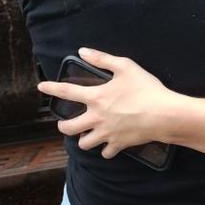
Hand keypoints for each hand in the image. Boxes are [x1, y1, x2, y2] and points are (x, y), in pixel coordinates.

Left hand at [37, 47, 177, 157]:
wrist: (163, 114)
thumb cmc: (145, 88)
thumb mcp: (125, 67)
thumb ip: (102, 59)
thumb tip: (83, 51)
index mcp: (96, 97)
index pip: (67, 92)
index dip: (51, 88)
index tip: (41, 87)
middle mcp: (96, 118)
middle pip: (69, 128)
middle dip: (64, 126)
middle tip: (66, 123)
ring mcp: (107, 134)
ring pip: (84, 144)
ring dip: (84, 139)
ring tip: (87, 135)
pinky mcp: (119, 144)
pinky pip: (106, 153)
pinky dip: (105, 150)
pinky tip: (108, 145)